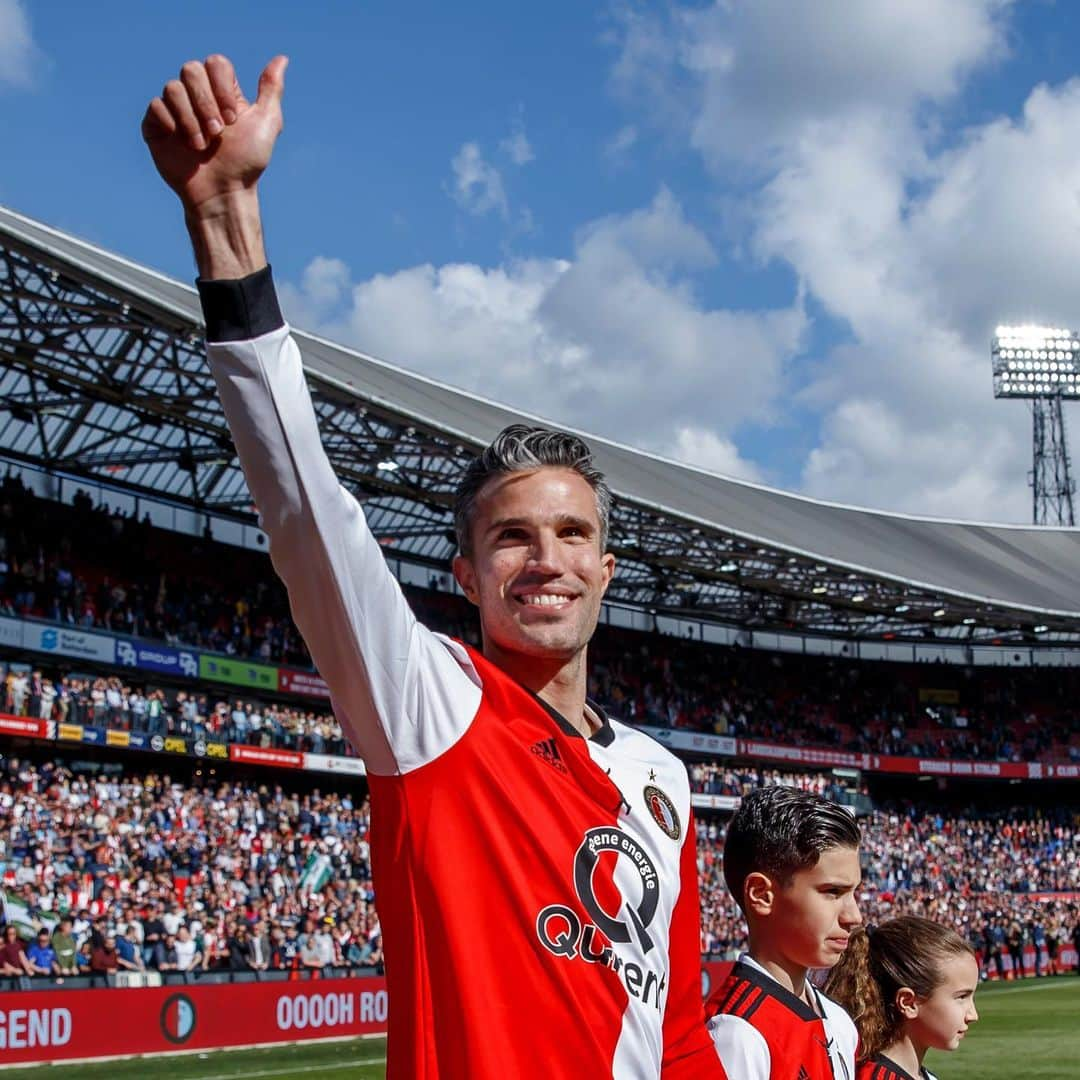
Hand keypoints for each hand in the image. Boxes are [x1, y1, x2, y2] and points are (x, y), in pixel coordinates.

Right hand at [142, 55, 287, 217]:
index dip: (222, 87)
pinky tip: (182, 142)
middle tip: (218, 133)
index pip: (215, 63)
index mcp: (221, 92)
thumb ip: (271, 90)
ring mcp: (175, 110)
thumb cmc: (247, 162)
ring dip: (191, 118)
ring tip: (202, 145)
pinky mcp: (157, 126)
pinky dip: (171, 122)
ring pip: (172, 88)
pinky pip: (156, 106)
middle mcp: (197, 97)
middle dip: (206, 103)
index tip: (233, 119)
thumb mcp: (267, 123)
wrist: (224, 192)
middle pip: (191, 69)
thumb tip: (282, 59)